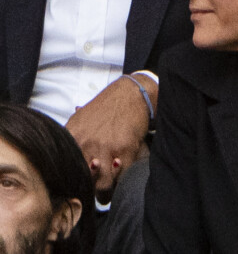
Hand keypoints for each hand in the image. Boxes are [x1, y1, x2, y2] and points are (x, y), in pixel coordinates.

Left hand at [66, 74, 156, 202]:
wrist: (131, 93)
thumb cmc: (106, 106)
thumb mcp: (80, 118)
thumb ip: (69, 137)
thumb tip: (57, 150)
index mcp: (72, 138)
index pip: (65, 172)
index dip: (70, 183)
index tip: (76, 187)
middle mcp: (86, 144)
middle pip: (83, 183)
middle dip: (89, 191)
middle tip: (92, 191)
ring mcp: (107, 148)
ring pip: (103, 187)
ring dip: (106, 192)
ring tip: (107, 192)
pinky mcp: (126, 150)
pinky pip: (121, 178)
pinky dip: (121, 183)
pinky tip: (120, 179)